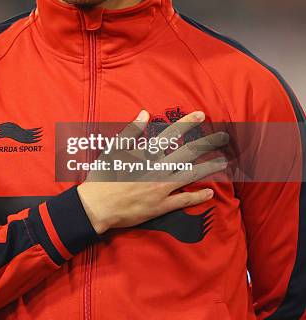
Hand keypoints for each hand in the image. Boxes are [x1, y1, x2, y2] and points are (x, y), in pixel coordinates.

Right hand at [77, 110, 228, 233]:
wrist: (96, 206)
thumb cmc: (103, 176)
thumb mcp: (114, 149)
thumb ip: (131, 130)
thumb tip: (144, 113)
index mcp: (146, 154)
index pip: (170, 134)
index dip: (187, 123)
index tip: (201, 115)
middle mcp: (157, 169)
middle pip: (188, 153)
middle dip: (207, 143)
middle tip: (223, 137)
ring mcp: (161, 188)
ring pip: (191, 175)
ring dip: (208, 168)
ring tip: (223, 162)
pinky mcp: (160, 206)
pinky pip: (184, 200)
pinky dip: (198, 197)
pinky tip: (210, 193)